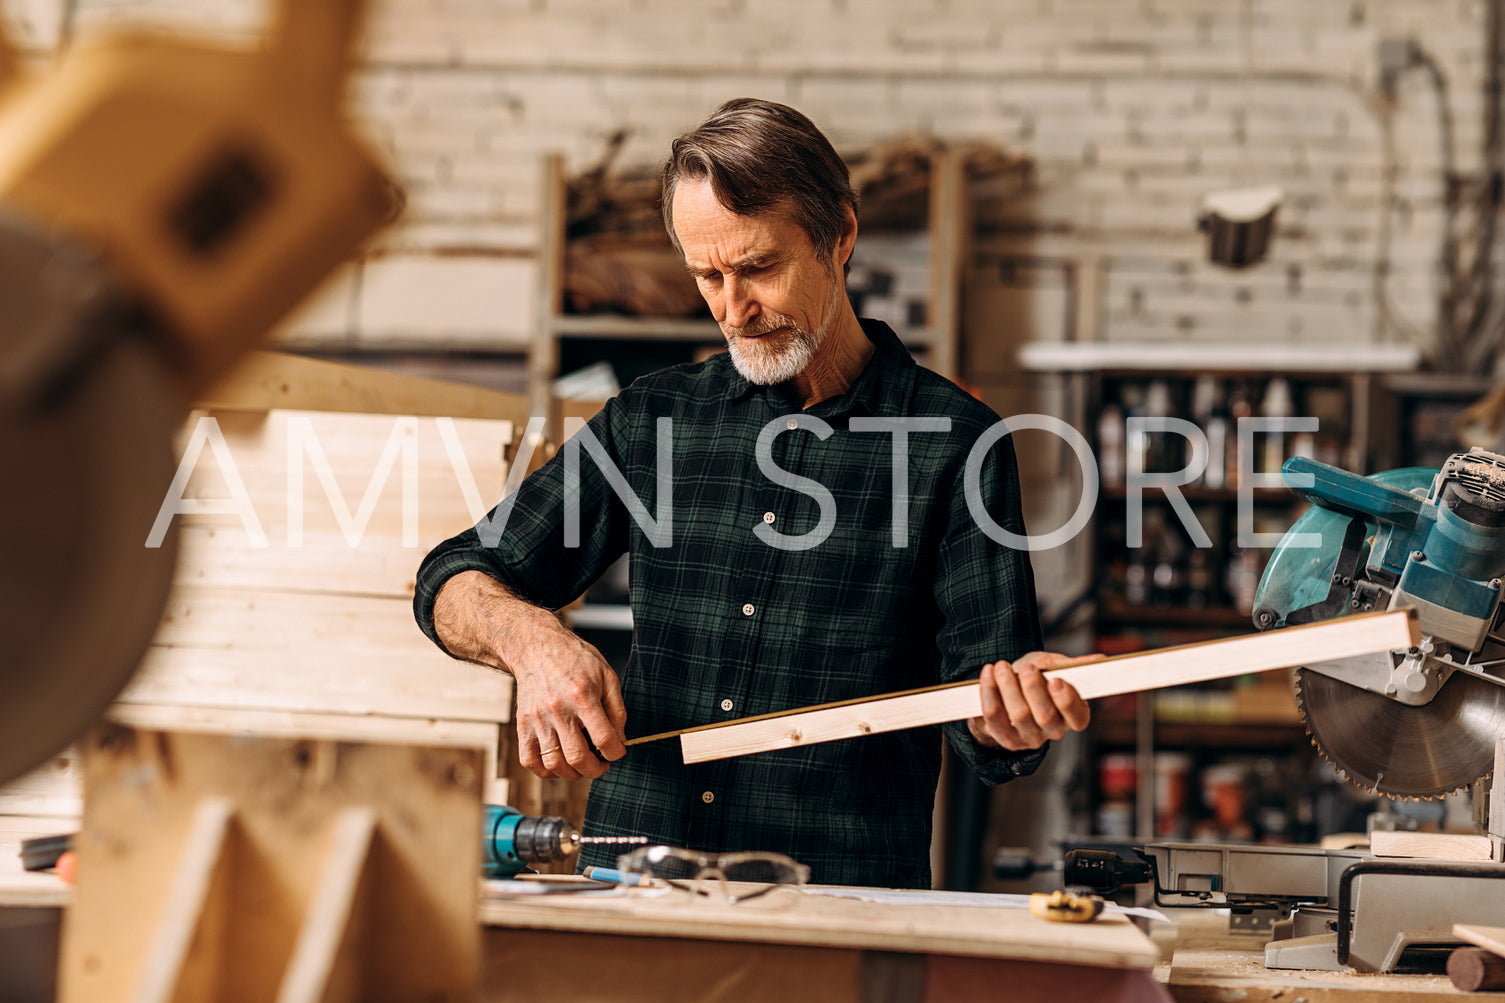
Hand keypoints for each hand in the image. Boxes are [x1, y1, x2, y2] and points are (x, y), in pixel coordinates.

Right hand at [511, 623, 627, 780]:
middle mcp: (557, 710)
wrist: (536, 646)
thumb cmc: (574, 659)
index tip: (617, 751)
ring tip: (581, 765)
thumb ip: (617, 709)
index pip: (603, 739)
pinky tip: (558, 764)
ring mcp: (537, 719)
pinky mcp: (522, 724)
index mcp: (582, 696)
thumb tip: (620, 739)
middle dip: (595, 770)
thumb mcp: (607, 675)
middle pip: (577, 757)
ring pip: (553, 764)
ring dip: (572, 774)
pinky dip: (545, 771)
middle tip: (601, 765)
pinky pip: (529, 760)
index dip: (616, 752)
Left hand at [967, 651, 1094, 750]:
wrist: (1006, 689)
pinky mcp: (1005, 738)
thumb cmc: (1035, 677)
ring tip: (1001, 666)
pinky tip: (988, 674)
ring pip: (1019, 715)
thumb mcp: (1053, 667)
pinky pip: (994, 717)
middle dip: (1034, 689)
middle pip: (1045, 716)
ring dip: (1008, 686)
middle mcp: (1053, 731)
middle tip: (1027, 668)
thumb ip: (1070, 666)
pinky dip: (989, 692)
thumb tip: (1099, 659)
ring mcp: (1029, 738)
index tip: (1056, 681)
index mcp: (1072, 715)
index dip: (1067, 701)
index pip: (1077, 717)